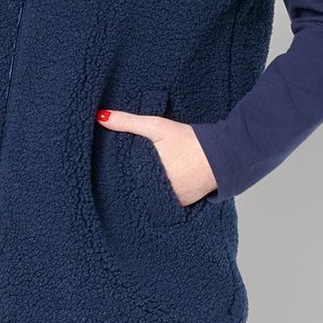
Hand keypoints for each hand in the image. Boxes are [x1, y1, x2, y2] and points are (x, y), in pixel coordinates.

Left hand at [95, 105, 218, 205]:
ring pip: (149, 198)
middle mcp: (157, 192)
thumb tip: (100, 117)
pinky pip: (164, 202)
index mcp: (146, 173)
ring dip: (143, 192)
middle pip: (134, 189)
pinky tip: (157, 189)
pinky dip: (160, 197)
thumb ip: (128, 122)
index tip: (106, 174)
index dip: (113, 176)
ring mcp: (170, 201)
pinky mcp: (181, 206)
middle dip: (128, 184)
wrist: (221, 155)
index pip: (121, 178)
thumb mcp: (156, 126)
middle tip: (119, 181)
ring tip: (135, 186)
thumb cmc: (189, 140)